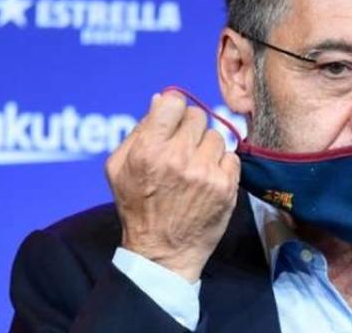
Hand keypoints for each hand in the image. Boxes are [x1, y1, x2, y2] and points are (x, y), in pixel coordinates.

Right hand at [105, 91, 240, 281]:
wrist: (163, 252)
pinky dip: (221, 166)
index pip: (174, 101)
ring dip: (206, 148)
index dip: (173, 109)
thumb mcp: (119, 168)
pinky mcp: (225, 186)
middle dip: (189, 129)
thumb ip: (138, 130)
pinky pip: (231, 157)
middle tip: (181, 149)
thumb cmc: (137, 207)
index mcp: (148, 149)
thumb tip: (159, 99)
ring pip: (216, 135)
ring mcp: (204, 172)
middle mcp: (177, 157)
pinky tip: (207, 180)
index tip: (172, 121)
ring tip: (193, 169)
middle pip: (198, 115)